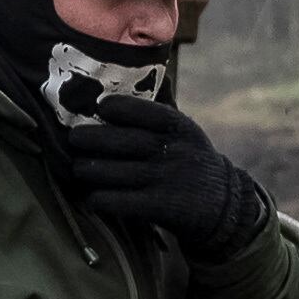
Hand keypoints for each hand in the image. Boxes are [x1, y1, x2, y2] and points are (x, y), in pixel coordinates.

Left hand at [61, 91, 271, 257]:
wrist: (225, 206)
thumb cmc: (191, 162)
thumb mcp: (185, 134)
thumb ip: (157, 117)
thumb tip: (116, 91)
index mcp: (180, 128)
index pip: (148, 112)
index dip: (121, 108)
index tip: (100, 106)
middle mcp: (174, 151)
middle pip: (125, 142)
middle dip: (93, 139)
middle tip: (74, 138)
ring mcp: (168, 181)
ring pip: (118, 173)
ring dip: (90, 170)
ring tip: (77, 168)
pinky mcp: (162, 208)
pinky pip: (123, 202)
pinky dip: (102, 199)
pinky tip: (92, 197)